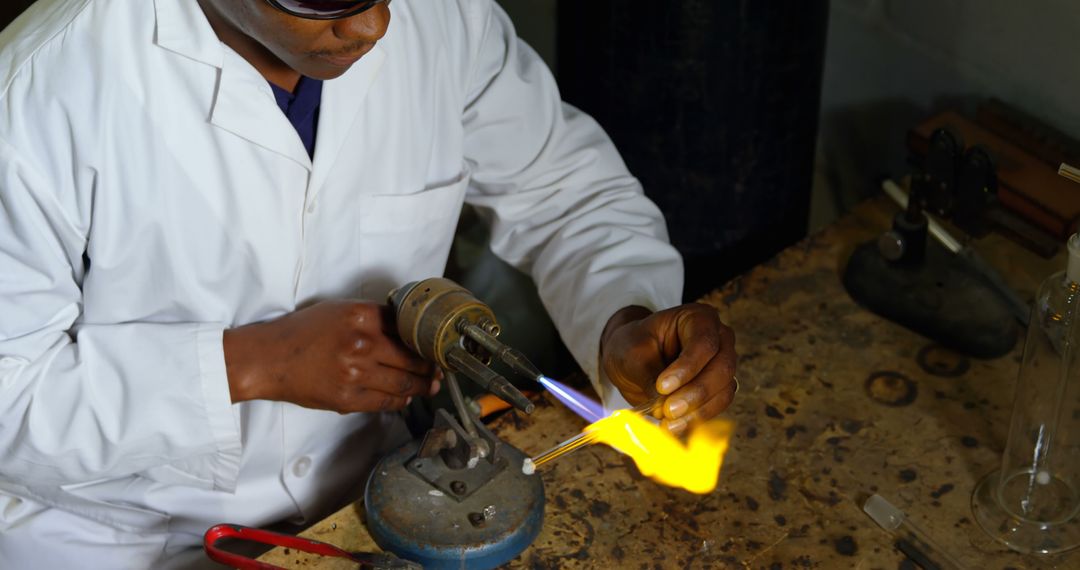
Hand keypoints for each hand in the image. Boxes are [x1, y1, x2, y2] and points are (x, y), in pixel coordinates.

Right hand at [224, 300, 439, 412]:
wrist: (269, 358)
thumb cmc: (302, 333)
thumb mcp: (340, 312)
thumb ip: (374, 318)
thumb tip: (407, 331)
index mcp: (362, 316)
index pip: (408, 328)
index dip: (426, 340)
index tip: (435, 347)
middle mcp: (362, 343)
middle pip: (412, 357)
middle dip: (430, 366)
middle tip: (439, 370)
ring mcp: (356, 372)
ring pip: (404, 383)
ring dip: (422, 386)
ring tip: (430, 386)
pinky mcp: (348, 398)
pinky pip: (386, 402)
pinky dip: (400, 401)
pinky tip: (405, 398)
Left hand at [600, 303, 736, 432]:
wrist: (632, 359)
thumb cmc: (632, 345)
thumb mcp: (632, 353)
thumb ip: (649, 375)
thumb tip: (664, 406)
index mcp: (698, 318)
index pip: (704, 343)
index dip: (687, 368)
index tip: (662, 387)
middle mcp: (718, 339)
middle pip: (722, 368)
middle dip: (696, 393)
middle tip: (668, 411)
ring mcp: (721, 365)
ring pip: (724, 391)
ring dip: (698, 412)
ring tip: (669, 424)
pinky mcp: (717, 390)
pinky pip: (717, 407)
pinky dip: (698, 420)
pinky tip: (675, 427)